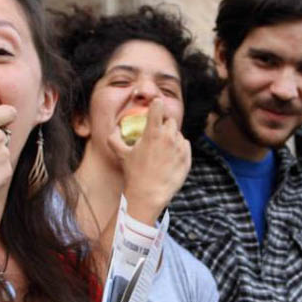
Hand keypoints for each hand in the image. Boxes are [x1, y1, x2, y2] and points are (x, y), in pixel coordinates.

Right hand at [110, 99, 190, 224]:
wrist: (148, 195)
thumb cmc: (134, 174)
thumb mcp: (121, 154)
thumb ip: (115, 138)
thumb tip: (115, 129)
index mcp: (153, 132)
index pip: (158, 106)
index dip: (156, 105)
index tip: (154, 108)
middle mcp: (169, 137)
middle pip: (170, 121)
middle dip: (164, 125)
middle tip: (157, 135)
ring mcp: (180, 148)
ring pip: (178, 134)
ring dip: (172, 138)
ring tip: (163, 150)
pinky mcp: (187, 158)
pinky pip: (185, 146)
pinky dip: (179, 148)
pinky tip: (170, 158)